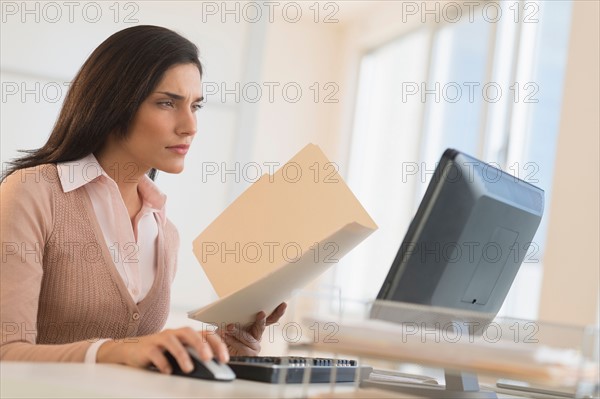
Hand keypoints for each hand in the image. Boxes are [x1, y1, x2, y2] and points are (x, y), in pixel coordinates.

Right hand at [97, 327, 228, 373]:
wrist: (131, 350)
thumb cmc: (160, 352)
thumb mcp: (179, 353)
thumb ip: (193, 357)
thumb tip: (212, 370)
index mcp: (186, 335)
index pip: (205, 334)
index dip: (217, 345)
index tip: (224, 359)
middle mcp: (174, 334)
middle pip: (189, 332)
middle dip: (201, 345)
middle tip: (209, 358)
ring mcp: (160, 339)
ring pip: (173, 341)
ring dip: (182, 355)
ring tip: (188, 369)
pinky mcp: (147, 348)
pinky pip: (155, 353)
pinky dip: (162, 363)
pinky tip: (167, 371)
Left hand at [219, 302, 286, 355]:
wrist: (219, 352)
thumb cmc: (226, 335)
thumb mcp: (232, 323)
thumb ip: (237, 316)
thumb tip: (234, 303)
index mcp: (256, 326)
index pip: (270, 318)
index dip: (277, 312)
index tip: (283, 304)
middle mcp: (257, 335)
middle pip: (263, 326)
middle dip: (261, 320)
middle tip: (261, 314)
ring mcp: (255, 346)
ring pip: (249, 337)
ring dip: (239, 332)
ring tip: (230, 327)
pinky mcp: (249, 354)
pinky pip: (242, 347)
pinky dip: (233, 341)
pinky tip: (226, 336)